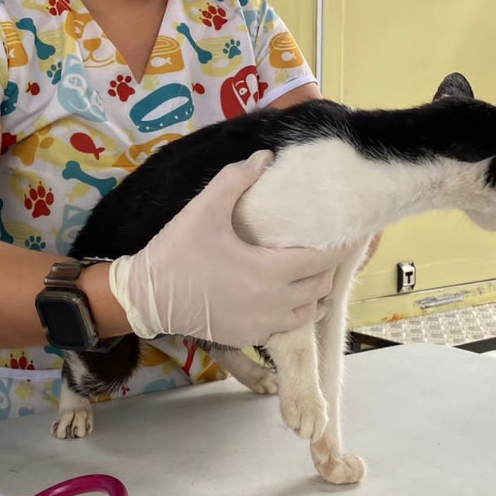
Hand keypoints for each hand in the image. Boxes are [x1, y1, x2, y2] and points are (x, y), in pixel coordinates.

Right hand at [108, 150, 338, 345]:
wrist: (146, 297)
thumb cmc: (177, 251)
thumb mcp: (205, 208)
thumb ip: (237, 179)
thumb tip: (266, 157)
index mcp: (269, 272)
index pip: (321, 260)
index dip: (338, 246)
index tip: (349, 234)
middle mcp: (273, 304)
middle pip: (320, 287)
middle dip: (325, 268)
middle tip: (323, 249)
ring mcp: (261, 325)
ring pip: (307, 312)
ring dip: (313, 293)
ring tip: (307, 273)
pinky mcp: (247, 338)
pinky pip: (284, 326)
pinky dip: (292, 312)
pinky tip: (283, 295)